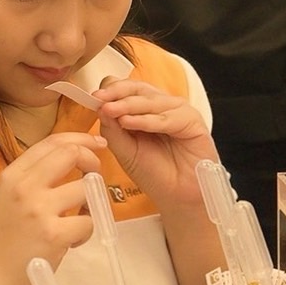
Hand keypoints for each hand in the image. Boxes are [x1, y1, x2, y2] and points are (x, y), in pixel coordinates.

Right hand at [0, 132, 101, 284]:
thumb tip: (74, 157)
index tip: (96, 143)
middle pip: (72, 154)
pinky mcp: (53, 234)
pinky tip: (70, 242)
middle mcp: (24, 187)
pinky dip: (85, 232)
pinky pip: (88, 222)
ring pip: (86, 189)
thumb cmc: (2, 240)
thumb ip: (34, 178)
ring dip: (91, 204)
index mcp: (12, 175)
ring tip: (78, 220)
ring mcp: (39, 210)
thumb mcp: (8, 198)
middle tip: (95, 176)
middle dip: (93, 161)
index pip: (52, 141)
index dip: (81, 138)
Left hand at [91, 79, 219, 211]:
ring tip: (110, 110)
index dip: (110, 91)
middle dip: (116, 93)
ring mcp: (177, 111)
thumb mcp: (124, 151)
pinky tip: (128, 122)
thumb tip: (100, 107)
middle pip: (138, 89)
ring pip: (150, 101)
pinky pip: (166, 118)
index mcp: (145, 109)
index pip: (126, 90)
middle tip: (99, 99)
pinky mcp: (192, 121)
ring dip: (128, 105)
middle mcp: (161, 106)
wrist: (176, 195)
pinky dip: (146, 120)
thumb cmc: (153, 173)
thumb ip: (112, 130)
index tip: (93, 98)